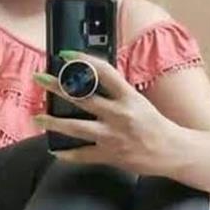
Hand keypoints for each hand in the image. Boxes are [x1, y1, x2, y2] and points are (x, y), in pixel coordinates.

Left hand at [32, 51, 172, 175]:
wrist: (172, 151)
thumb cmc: (155, 125)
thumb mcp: (138, 102)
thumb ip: (117, 93)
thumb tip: (92, 82)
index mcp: (129, 97)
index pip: (104, 72)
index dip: (83, 61)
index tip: (66, 55)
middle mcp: (119, 114)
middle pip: (82, 98)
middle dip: (57, 86)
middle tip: (40, 78)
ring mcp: (113, 136)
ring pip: (76, 127)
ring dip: (54, 122)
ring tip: (38, 118)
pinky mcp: (110, 155)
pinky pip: (83, 155)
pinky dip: (67, 154)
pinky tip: (55, 150)